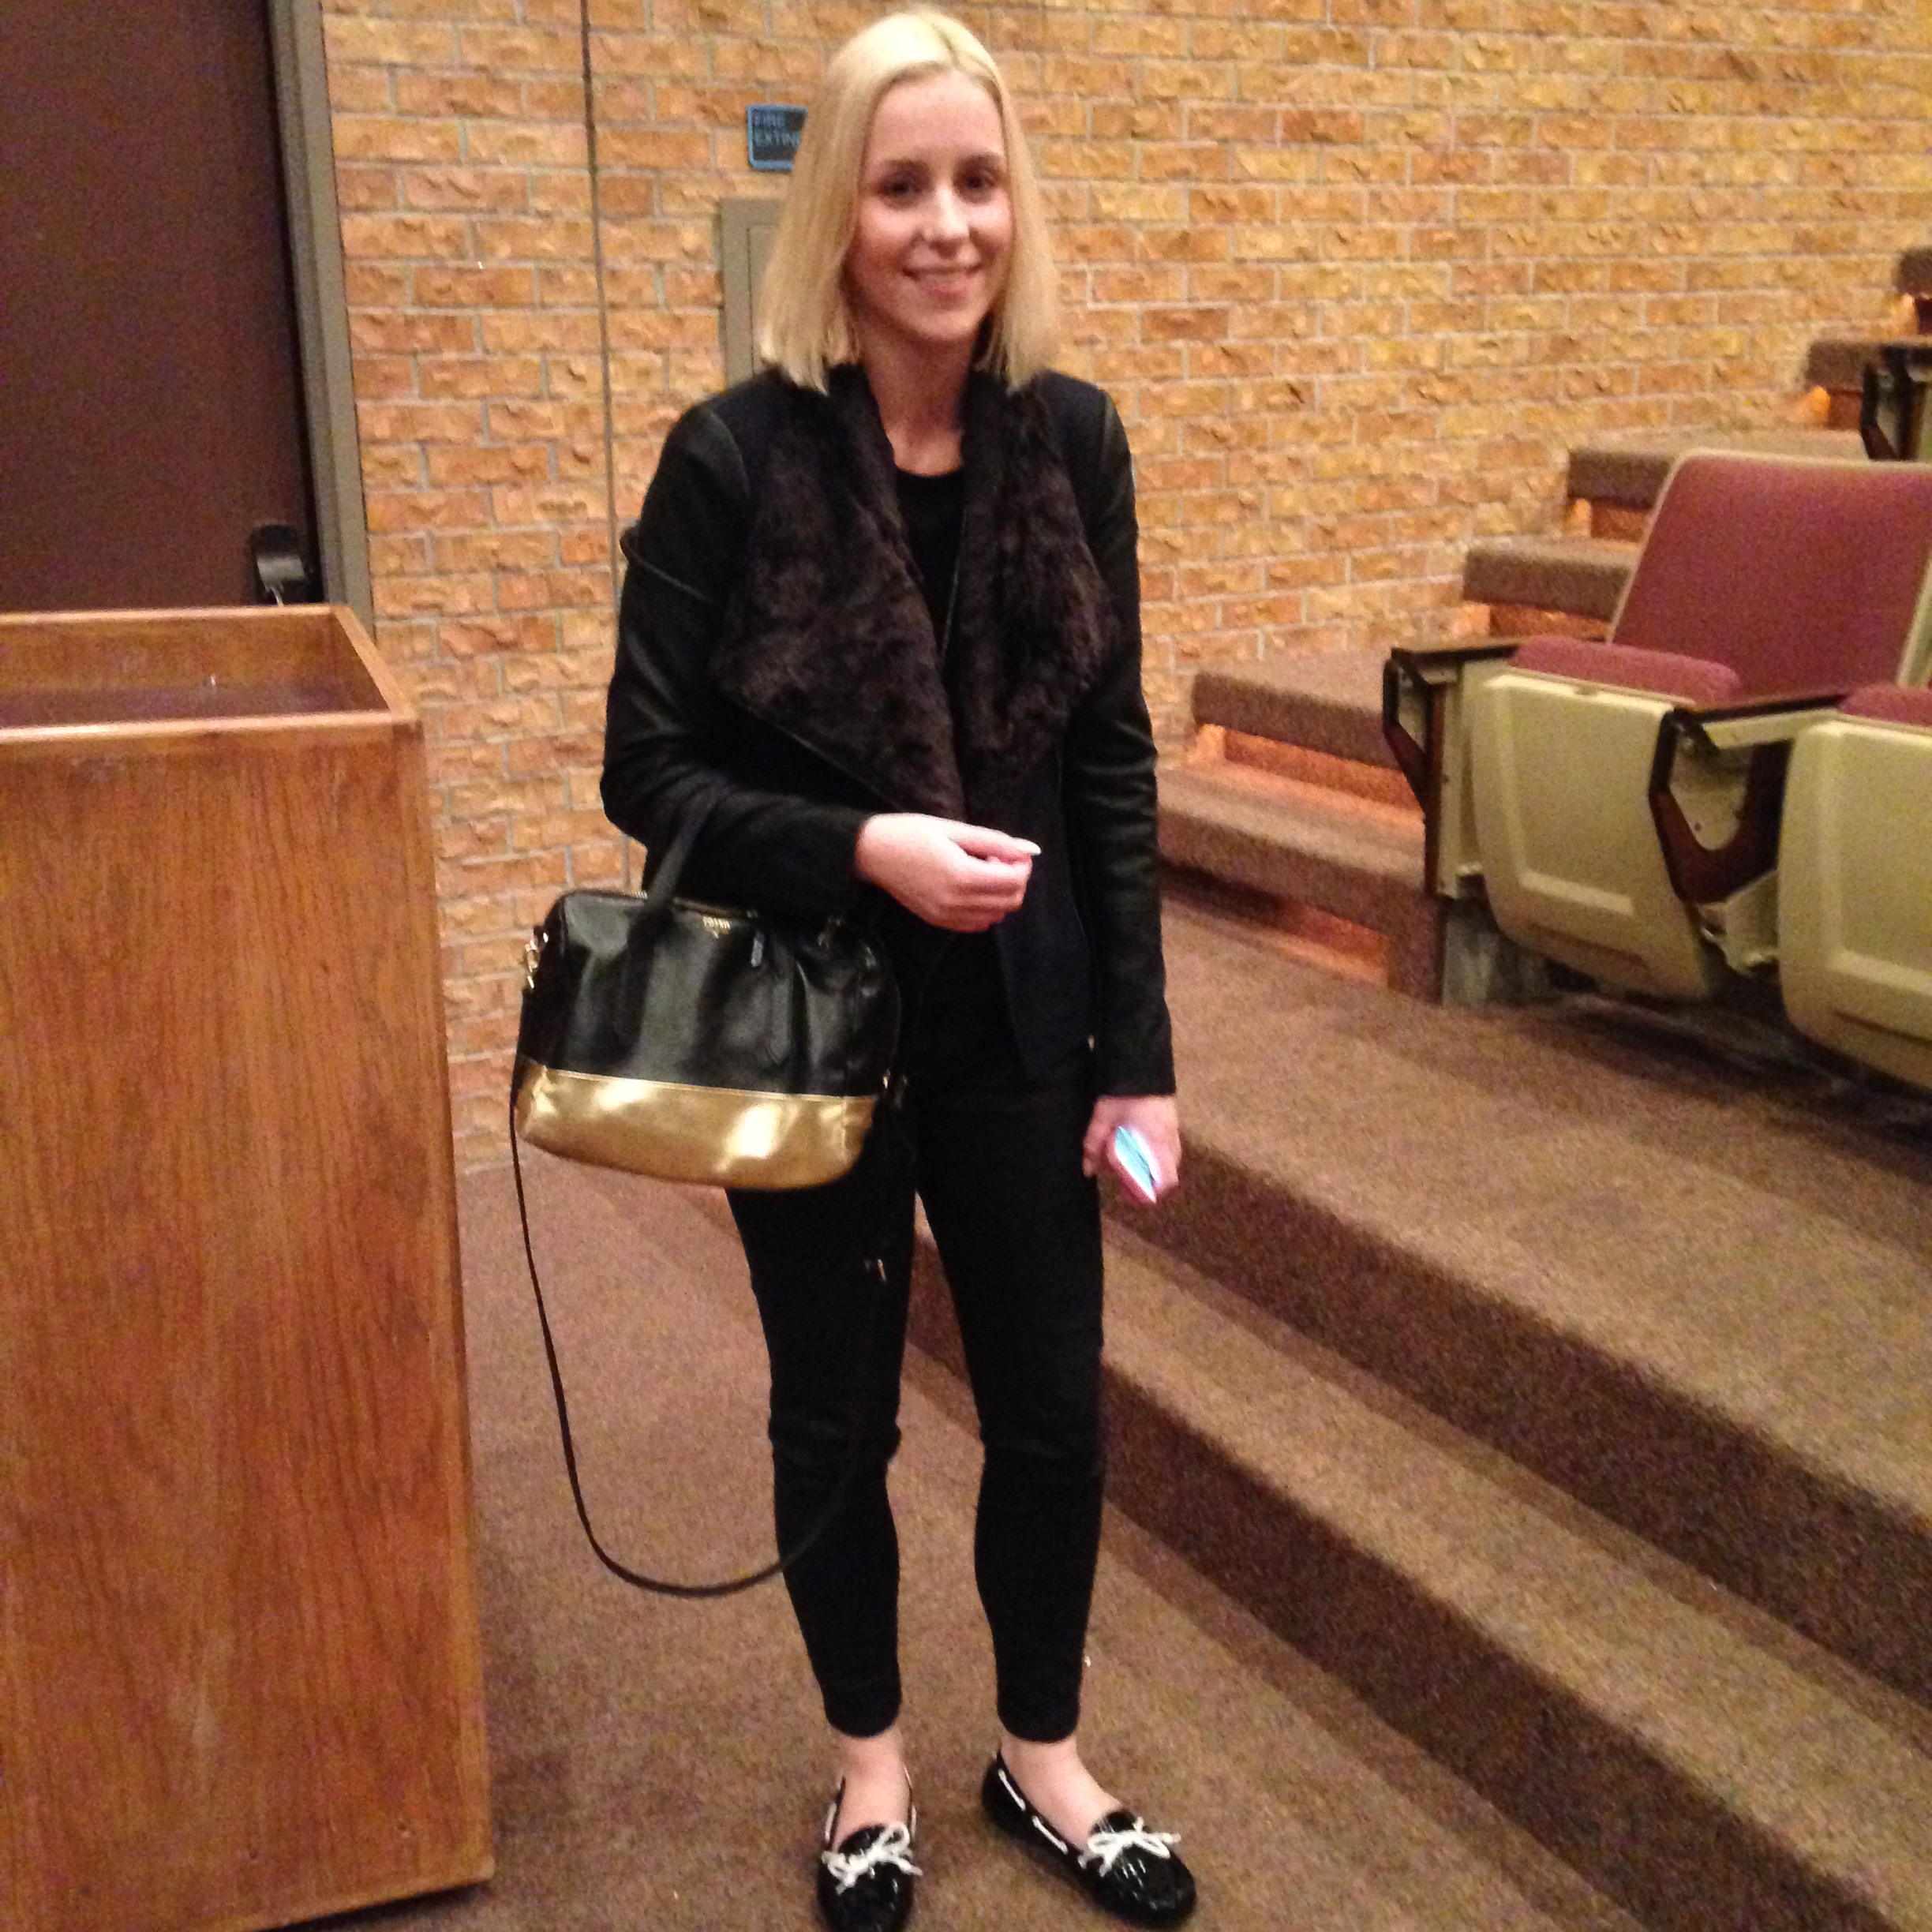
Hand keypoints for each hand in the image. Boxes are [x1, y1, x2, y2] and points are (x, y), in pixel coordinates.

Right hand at [854, 814, 1038, 931]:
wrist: (873, 852)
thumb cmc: (912, 833)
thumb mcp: (955, 829)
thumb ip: (996, 841)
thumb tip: (1030, 850)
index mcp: (963, 875)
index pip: (1015, 881)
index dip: (1022, 865)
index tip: (1010, 851)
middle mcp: (957, 902)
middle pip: (1011, 901)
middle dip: (1015, 880)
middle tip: (997, 859)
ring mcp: (947, 916)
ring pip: (997, 915)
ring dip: (1000, 894)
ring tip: (981, 871)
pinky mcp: (939, 922)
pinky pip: (977, 924)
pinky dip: (985, 908)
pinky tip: (971, 888)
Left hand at [1083, 1094, 1180, 1203]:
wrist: (1140, 1058)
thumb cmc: (1122, 1090)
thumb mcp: (1103, 1116)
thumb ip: (1094, 1144)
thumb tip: (1088, 1169)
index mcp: (1156, 1140)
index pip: (1165, 1179)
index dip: (1150, 1193)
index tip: (1131, 1196)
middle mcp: (1170, 1137)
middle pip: (1170, 1173)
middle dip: (1150, 1183)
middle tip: (1127, 1184)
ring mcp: (1174, 1127)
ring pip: (1171, 1159)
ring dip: (1154, 1168)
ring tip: (1131, 1166)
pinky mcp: (1172, 1118)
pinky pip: (1170, 1146)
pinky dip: (1156, 1154)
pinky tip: (1138, 1147)